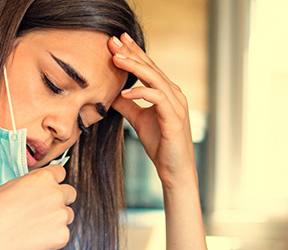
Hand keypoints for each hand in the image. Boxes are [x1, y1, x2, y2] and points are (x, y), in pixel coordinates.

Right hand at [0, 165, 76, 249]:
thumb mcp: (9, 186)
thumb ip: (30, 186)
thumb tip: (36, 192)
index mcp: (43, 178)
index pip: (60, 173)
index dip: (53, 182)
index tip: (47, 190)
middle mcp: (56, 194)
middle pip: (70, 193)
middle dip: (60, 200)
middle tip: (42, 211)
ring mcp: (61, 216)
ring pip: (67, 216)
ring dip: (56, 220)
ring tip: (33, 228)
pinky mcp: (61, 236)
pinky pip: (62, 235)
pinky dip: (51, 238)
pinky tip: (33, 239)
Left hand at [108, 33, 196, 186]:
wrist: (175, 170)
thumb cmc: (160, 145)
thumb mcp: (139, 120)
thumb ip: (128, 105)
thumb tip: (111, 93)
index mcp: (167, 92)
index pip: (149, 68)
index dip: (133, 53)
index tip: (116, 41)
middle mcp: (174, 94)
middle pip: (151, 68)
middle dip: (132, 53)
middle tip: (114, 41)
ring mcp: (176, 105)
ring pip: (155, 78)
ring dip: (135, 67)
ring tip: (117, 58)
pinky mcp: (174, 118)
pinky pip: (158, 98)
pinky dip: (141, 92)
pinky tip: (125, 92)